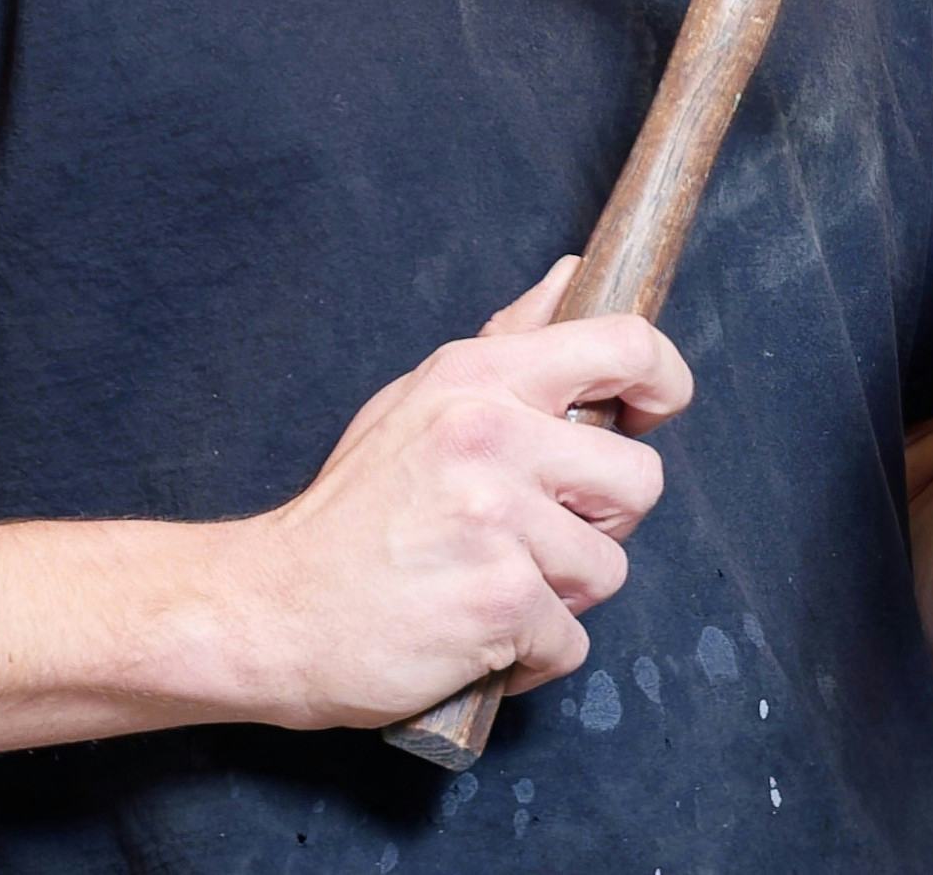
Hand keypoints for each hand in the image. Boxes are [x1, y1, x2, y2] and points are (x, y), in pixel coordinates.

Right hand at [230, 258, 693, 727]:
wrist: (268, 607)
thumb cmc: (352, 510)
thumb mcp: (419, 401)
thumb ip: (507, 344)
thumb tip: (570, 277)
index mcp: (478, 377)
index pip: (625, 344)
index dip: (664, 382)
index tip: (653, 413)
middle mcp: (493, 435)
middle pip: (640, 480)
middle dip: (602, 522)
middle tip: (535, 535)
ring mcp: (498, 519)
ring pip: (608, 569)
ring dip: (559, 595)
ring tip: (488, 583)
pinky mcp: (501, 600)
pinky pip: (571, 640)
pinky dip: (530, 655)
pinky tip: (475, 634)